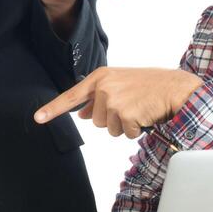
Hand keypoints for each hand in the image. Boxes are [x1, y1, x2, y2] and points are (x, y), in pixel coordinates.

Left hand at [34, 67, 202, 138]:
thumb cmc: (149, 85)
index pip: (72, 97)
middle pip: (96, 120)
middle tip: (131, 104)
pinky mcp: (125, 115)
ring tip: (139, 108)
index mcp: (100, 78)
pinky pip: (125, 134)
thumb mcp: (120, 84)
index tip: (37, 118)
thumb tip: (83, 114)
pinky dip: (135, 129)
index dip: (53, 109)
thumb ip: (99, 97)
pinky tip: (145, 115)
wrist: (175, 88)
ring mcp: (113, 101)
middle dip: (113, 118)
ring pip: (110, 129)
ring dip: (124, 125)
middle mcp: (103, 88)